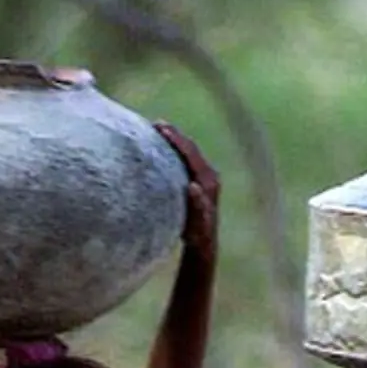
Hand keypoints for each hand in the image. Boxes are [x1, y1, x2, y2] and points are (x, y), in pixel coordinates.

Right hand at [155, 122, 219, 261]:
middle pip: (191, 148)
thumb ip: (197, 204)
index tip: (160, 127)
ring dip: (175, 141)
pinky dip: (176, 152)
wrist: (204, 243)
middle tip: (156, 124)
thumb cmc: (197, 234)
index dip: (175, 138)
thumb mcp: (197, 222)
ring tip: (158, 131)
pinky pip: (188, 161)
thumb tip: (194, 185)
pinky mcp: (201, 182)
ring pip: (190, 153)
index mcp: (208, 180)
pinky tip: (164, 150)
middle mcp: (210, 175)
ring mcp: (207, 178)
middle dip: (174, 135)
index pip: (190, 152)